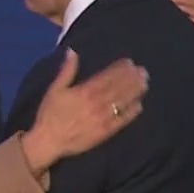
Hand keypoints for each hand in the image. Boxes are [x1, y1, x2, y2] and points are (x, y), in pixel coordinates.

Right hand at [22, 48, 148, 173]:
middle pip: (118, 88)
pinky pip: (122, 121)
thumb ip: (67, 70)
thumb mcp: (55, 89)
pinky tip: (139, 105)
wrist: (49, 141)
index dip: (120, 69)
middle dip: (132, 78)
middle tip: (143, 71)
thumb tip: (73, 51)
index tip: (129, 62)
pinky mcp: (105, 132)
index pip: (107, 77)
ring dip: (135, 92)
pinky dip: (131, 112)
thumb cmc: (50, 114)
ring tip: (144, 83)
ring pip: (123, 102)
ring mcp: (103, 118)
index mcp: (84, 91)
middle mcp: (96, 103)